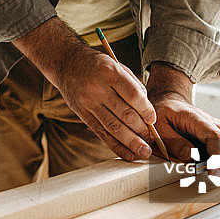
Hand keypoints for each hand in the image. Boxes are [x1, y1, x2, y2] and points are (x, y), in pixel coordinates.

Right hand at [13, 18, 155, 160]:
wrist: (66, 64)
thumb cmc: (96, 65)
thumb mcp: (116, 65)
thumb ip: (133, 85)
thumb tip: (147, 111)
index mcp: (110, 72)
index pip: (133, 96)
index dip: (146, 110)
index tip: (152, 120)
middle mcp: (98, 88)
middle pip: (125, 114)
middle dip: (141, 130)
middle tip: (151, 140)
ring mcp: (88, 103)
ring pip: (114, 127)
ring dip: (131, 142)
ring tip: (144, 152)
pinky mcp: (82, 114)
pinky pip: (101, 133)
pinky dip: (115, 146)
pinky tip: (127, 154)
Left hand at [147, 63, 219, 171]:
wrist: (168, 100)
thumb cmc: (162, 114)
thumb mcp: (159, 128)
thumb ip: (174, 143)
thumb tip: (192, 157)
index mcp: (195, 119)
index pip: (215, 136)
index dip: (218, 156)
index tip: (213, 172)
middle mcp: (211, 121)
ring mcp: (218, 125)